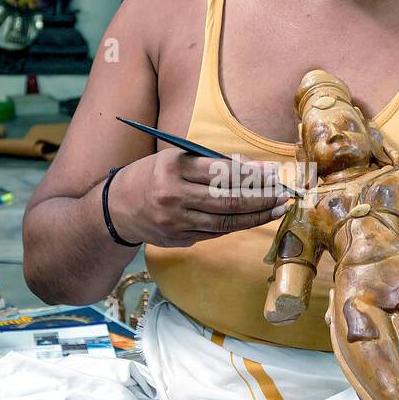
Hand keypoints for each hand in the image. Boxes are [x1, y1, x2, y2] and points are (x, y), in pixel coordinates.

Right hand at [109, 149, 289, 249]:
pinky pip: (215, 233)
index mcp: (172, 169)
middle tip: (283, 194)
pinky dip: (237, 226)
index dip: (251, 175)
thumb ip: (212, 164)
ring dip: (256, 216)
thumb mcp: (175, 159)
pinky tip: (254, 219)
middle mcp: (173, 197)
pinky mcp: (178, 240)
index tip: (273, 173)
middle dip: (260, 198)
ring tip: (277, 208)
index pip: (221, 173)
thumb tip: (254, 169)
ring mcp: (176, 223)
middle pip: (227, 200)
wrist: (116, 209)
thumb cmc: (151, 176)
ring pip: (225, 222)